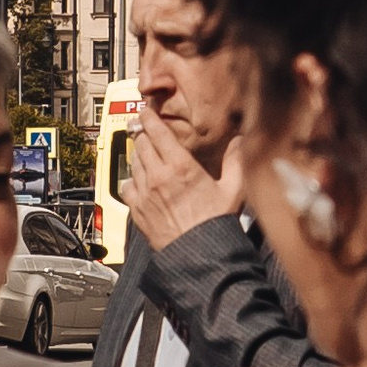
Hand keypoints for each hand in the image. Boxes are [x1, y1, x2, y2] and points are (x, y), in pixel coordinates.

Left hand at [124, 105, 243, 252]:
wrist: (198, 255)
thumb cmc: (215, 224)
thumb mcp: (233, 189)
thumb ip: (235, 160)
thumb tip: (239, 140)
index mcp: (180, 166)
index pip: (157, 131)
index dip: (149, 118)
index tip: (146, 111)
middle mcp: (158, 175)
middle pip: (141, 143)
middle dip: (144, 134)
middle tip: (146, 130)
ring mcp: (144, 192)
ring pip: (133, 162)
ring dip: (139, 155)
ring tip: (146, 153)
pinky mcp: (136, 209)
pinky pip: (126, 185)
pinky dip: (132, 179)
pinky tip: (141, 181)